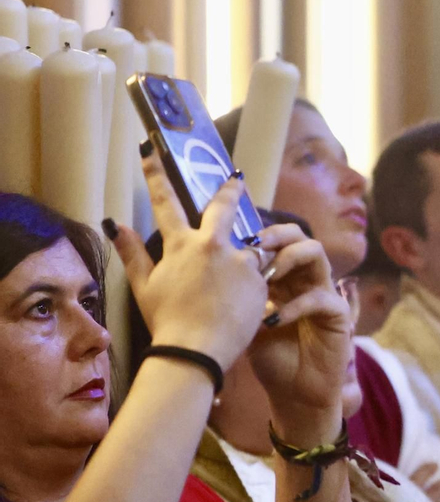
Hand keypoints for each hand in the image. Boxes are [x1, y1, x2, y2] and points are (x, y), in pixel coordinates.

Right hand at [110, 158, 266, 369]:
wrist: (197, 350)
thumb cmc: (167, 321)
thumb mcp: (144, 287)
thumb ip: (132, 253)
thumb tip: (114, 225)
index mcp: (182, 245)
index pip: (166, 202)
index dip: (156, 175)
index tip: (150, 151)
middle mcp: (213, 246)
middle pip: (223, 208)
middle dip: (229, 190)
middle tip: (235, 178)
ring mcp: (240, 262)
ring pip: (250, 244)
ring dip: (250, 248)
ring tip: (252, 257)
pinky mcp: (261, 280)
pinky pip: (263, 272)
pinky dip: (258, 279)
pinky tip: (254, 294)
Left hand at [245, 225, 351, 446]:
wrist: (294, 394)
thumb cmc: (270, 359)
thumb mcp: (245, 322)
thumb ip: (237, 296)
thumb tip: (204, 271)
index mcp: (283, 279)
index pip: (275, 242)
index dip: (255, 235)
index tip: (231, 238)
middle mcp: (304, 280)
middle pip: (298, 237)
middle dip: (276, 234)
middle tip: (254, 243)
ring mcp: (324, 294)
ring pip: (315, 254)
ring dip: (289, 257)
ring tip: (268, 274)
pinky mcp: (338, 315)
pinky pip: (319, 297)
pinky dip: (294, 305)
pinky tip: (273, 320)